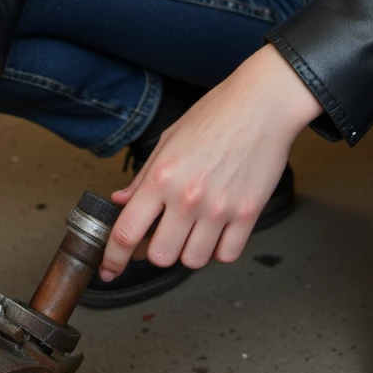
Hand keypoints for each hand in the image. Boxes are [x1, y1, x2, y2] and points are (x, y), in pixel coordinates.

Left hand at [99, 45, 321, 280]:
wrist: (262, 103)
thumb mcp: (169, 139)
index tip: (109, 268)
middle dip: (155, 249)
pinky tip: (217, 229)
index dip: (112, 259)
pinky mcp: (248, 214)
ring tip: (193, 228)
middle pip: (159, 256)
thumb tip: (121, 202)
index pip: (126, 233)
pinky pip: (226, 255)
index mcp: (162, 176)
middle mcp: (188, 197)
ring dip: (188, 250)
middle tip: (161, 234)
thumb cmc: (216, 114)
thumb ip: (143, 177)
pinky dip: (218, 249)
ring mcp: (219, 208)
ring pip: (192, 261)